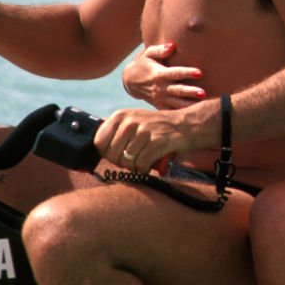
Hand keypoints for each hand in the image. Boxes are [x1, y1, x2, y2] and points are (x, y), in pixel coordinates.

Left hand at [94, 103, 209, 172]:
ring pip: (127, 161)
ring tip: (143, 162)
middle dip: (122, 163)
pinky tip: (150, 165)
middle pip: (112, 154)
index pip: (99, 142)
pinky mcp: (157, 142)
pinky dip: (145, 169)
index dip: (108, 154)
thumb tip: (97, 150)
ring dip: (135, 167)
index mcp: (121, 115)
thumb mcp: (135, 121)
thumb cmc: (158, 128)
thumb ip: (116, 132)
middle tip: (133, 161)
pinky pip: (141, 164)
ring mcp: (144, 131)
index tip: (119, 155)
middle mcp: (130, 121)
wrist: (187, 125)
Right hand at [122, 41, 204, 109]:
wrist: (130, 82)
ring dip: (189, 104)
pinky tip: (196, 113)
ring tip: (203, 103)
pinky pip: (172, 111)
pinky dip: (182, 113)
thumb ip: (160, 50)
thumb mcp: (148, 53)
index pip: (175, 73)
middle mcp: (160, 88)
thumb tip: (172, 45)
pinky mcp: (160, 106)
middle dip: (190, 92)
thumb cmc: (144, 63)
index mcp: (159, 74)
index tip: (199, 73)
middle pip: (177, 90)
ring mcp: (160, 98)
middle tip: (203, 93)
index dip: (187, 73)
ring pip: (177, 103)